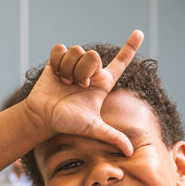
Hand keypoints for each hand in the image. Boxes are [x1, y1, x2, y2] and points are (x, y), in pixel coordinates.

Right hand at [22, 30, 143, 155]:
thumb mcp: (93, 128)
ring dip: (70, 68)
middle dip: (84, 71)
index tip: (139, 32)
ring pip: (77, 51)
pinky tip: (56, 75)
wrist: (45, 117)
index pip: (121, 62)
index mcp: (102, 82)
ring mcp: (74, 64)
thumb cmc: (68, 122)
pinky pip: (61, 49)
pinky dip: (57, 62)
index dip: (130, 47)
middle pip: (93, 55)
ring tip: (65, 82)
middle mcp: (90, 71)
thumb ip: (112, 136)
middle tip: (78, 86)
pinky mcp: (57, 60)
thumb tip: (131, 152)